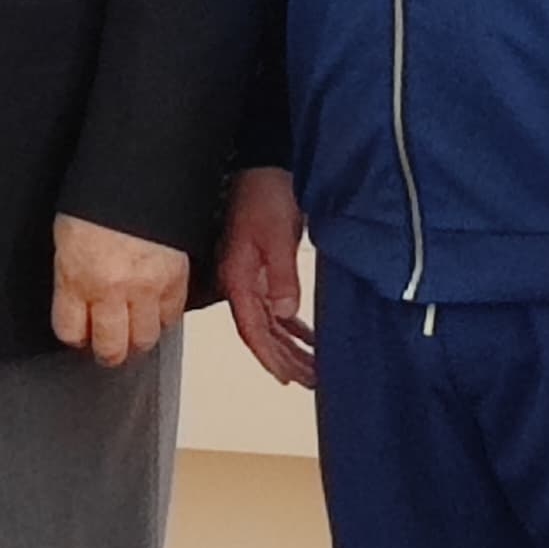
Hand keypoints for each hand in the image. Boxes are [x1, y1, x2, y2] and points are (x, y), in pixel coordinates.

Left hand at [51, 213, 189, 368]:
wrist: (136, 175)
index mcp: (76, 277)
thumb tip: (73, 299)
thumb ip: (70, 273)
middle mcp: (112, 290)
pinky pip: (172, 318)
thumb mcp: (66, 236)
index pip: (70, 330)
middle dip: (106, 351)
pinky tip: (154, 311)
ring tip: (131, 332)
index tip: (76, 333)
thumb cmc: (95, 199)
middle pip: (111, 347)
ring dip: (137, 339)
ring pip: (146, 339)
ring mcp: (148, 288)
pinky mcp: (177, 281)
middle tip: (105, 346)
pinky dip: (164, 319)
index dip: (72, 335)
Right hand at [219, 167, 315, 388]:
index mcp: (237, 276)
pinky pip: (274, 307)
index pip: (250, 327)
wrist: (263, 167)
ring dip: (289, 346)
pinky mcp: (261, 267)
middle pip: (260, 331)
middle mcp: (240, 281)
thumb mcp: (274, 235)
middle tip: (309, 380)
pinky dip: (291, 325)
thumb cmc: (264, 194)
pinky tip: (306, 335)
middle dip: (284, 359)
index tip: (287, 377)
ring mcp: (250, 276)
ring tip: (311, 367)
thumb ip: (280, 276)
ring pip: (268, 322)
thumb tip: (285, 314)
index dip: (269, 356)